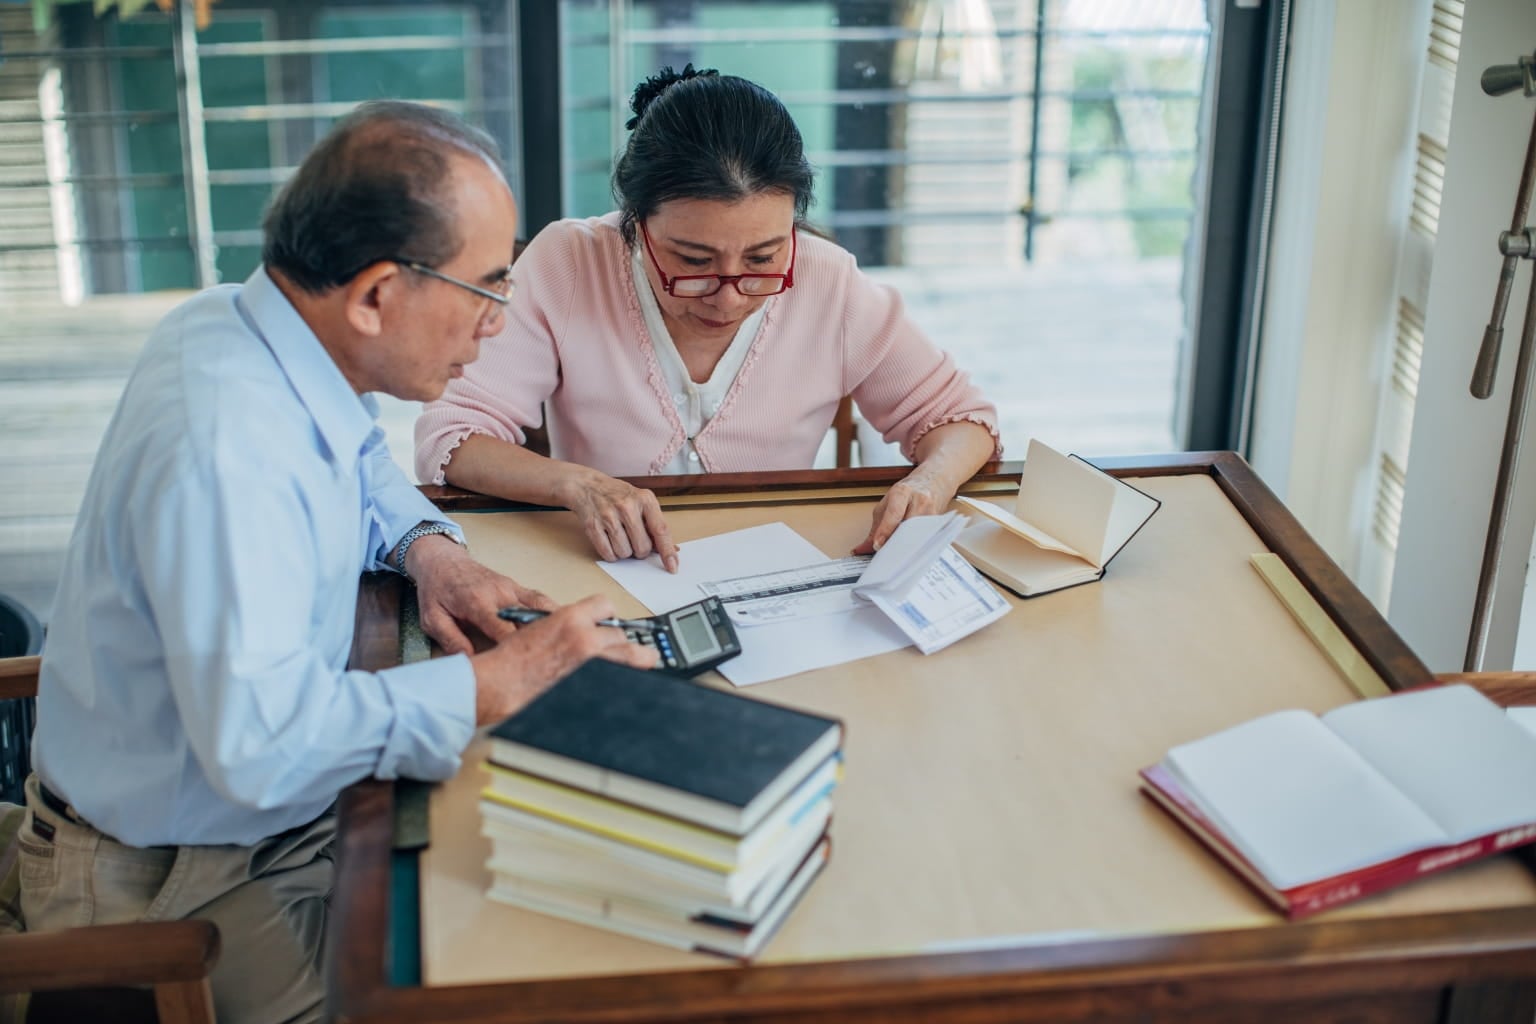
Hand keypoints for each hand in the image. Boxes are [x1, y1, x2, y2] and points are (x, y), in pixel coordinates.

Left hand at [406, 535, 556, 655]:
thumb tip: (471, 662)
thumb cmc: (436, 589)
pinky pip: (539, 600)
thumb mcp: (432, 619)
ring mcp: (511, 588)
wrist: (441, 561)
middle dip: (542, 640)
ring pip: (540, 608)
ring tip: (570, 643)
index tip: (527, 665)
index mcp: (477, 602)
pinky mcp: (516, 587)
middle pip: (528, 620)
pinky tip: (565, 626)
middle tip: (556, 659)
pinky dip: (553, 612)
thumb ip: (451, 640)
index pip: (504, 630)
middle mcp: (499, 594)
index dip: (517, 649)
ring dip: (555, 624)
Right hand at [470, 595, 659, 723]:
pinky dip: (621, 680)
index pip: (605, 605)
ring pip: (629, 658)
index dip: (609, 616)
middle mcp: (585, 639)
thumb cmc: (511, 659)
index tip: (611, 624)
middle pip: (622, 635)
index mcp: (570, 619)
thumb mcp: (540, 627)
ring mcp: (590, 664)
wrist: (500, 683)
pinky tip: (624, 684)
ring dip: (631, 661)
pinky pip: (618, 679)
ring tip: (643, 664)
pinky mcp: (591, 684)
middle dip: (624, 643)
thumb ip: (568, 627)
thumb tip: (587, 630)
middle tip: (632, 650)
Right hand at [558, 466, 678, 571]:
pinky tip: (609, 540)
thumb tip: (672, 549)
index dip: (667, 551)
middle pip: (642, 547)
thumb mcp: (641, 502)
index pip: (661, 530)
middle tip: (633, 539)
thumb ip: (656, 524)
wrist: (587, 486)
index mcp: (645, 499)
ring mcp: (609, 516)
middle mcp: (627, 506)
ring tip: (619, 536)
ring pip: (625, 553)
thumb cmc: (618, 495)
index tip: (672, 566)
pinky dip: (611, 554)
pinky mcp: (593, 526)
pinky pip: (608, 554)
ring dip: (624, 551)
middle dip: (640, 550)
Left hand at [854, 467, 955, 553]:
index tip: (877, 545)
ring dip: (905, 548)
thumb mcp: (888, 503)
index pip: (894, 513)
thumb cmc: (909, 492)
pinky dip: (915, 548)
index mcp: (903, 492)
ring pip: (917, 536)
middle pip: (907, 527)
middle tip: (884, 556)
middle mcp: (920, 501)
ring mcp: (932, 512)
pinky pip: (925, 539)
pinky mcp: (940, 523)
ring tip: (895, 558)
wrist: (934, 480)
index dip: (885, 530)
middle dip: (895, 543)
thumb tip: (862, 549)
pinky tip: (908, 554)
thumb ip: (876, 527)